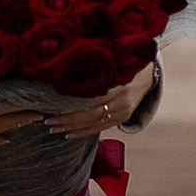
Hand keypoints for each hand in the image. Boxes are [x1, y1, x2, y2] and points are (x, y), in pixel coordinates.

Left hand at [41, 63, 156, 141]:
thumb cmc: (121, 62)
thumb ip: (90, 69)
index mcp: (117, 81)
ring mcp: (123, 110)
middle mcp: (122, 98)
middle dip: (67, 119)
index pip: (91, 97)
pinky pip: (101, 128)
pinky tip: (69, 134)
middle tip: (48, 120)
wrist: (147, 73)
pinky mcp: (123, 118)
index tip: (52, 106)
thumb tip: (59, 74)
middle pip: (90, 113)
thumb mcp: (109, 61)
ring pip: (94, 123)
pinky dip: (84, 132)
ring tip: (53, 128)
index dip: (71, 104)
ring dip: (72, 128)